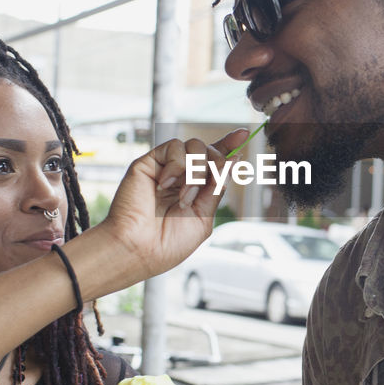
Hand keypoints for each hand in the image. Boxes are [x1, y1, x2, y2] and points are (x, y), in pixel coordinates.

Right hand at [98, 130, 249, 280]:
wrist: (140, 249)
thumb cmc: (167, 243)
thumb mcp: (203, 217)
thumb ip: (216, 189)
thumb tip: (233, 160)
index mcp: (196, 190)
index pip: (214, 161)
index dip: (228, 147)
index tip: (243, 134)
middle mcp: (182, 176)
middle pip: (209, 151)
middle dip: (215, 168)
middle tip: (201, 193)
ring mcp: (166, 168)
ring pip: (195, 146)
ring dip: (196, 172)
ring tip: (182, 198)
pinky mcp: (149, 162)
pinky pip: (175, 147)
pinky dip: (177, 166)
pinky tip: (165, 185)